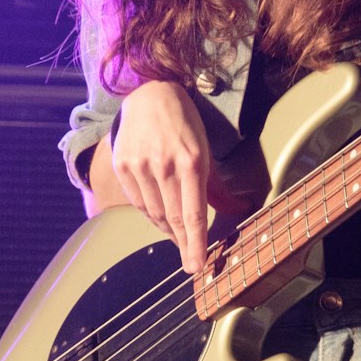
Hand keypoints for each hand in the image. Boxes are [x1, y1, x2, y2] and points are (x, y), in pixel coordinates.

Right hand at [110, 81, 216, 274]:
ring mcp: (140, 166)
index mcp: (190, 162)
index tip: (197, 265)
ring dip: (168, 230)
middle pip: (173, 218)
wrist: (149, 94)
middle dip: (184, 244)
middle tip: (191, 262)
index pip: (193, 213)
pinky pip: (138, 202)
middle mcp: (163, 165)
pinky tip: (160, 218)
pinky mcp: (122, 165)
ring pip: (154, 214)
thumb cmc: (184, 124)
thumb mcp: (205, 150)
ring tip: (178, 238)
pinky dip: (151, 215)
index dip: (196, 243)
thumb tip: (238, 209)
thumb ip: (217, 185)